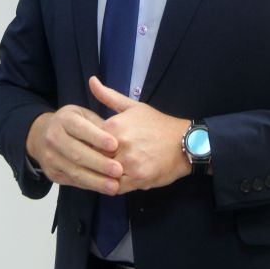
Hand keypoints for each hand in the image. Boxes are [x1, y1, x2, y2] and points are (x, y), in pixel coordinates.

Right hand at [25, 104, 122, 193]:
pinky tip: (104, 188)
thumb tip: (119, 138)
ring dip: (96, 180)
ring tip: (114, 186)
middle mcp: (53, 137)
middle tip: (118, 170)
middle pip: (77, 153)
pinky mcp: (52, 173)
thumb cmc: (72, 123)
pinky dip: (90, 185)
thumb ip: (99, 125)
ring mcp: (51, 157)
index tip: (115, 145)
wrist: (42, 136)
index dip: (97, 137)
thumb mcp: (84, 115)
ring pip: (75, 171)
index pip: (80, 128)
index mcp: (64, 119)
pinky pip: (73, 181)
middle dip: (99, 163)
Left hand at [89, 76, 190, 192]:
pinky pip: (115, 187)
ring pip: (103, 174)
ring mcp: (128, 163)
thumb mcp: (133, 106)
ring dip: (101, 174)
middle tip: (94, 161)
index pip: (86, 139)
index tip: (88, 145)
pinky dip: (112, 185)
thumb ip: (108, 96)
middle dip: (92, 160)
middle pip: (93, 158)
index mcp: (113, 126)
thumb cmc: (156, 123)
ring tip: (104, 172)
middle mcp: (119, 145)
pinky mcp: (137, 179)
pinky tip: (115, 180)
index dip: (85, 143)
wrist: (184, 142)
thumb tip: (91, 80)